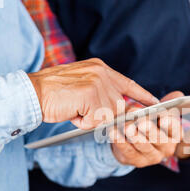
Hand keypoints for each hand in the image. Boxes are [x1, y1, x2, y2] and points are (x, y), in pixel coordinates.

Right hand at [28, 58, 157, 128]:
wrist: (33, 92)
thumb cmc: (56, 92)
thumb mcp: (84, 86)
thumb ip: (103, 93)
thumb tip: (121, 109)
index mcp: (101, 68)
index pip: (129, 83)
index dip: (143, 94)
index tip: (156, 102)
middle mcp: (102, 73)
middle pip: (119, 105)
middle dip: (105, 115)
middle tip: (83, 110)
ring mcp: (97, 84)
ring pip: (108, 114)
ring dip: (91, 118)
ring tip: (75, 109)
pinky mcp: (90, 96)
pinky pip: (96, 120)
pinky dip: (84, 122)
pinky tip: (72, 112)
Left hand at [110, 92, 183, 167]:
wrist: (136, 142)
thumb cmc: (151, 123)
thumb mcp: (160, 113)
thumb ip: (167, 103)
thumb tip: (178, 94)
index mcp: (175, 135)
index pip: (175, 129)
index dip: (170, 124)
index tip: (163, 118)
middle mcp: (167, 148)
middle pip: (158, 139)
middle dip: (149, 130)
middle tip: (141, 122)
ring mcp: (152, 157)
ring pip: (143, 145)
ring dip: (134, 136)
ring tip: (126, 127)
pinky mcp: (137, 161)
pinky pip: (128, 151)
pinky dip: (120, 141)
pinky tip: (113, 132)